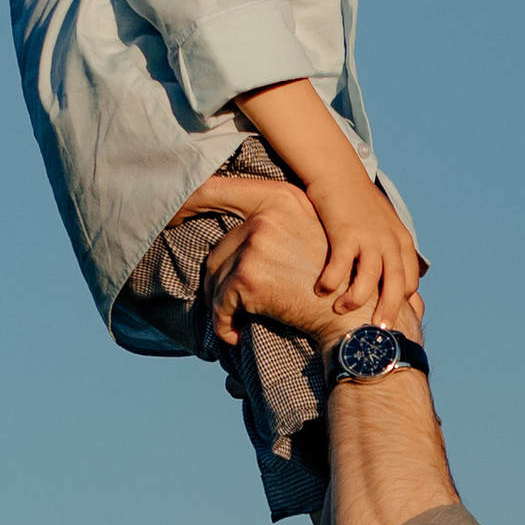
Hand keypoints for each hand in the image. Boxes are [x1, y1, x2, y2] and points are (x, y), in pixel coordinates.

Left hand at [171, 180, 335, 347]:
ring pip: (216, 277)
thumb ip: (273, 222)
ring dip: (224, 305)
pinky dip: (224, 324)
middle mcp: (266, 214)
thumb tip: (226, 229)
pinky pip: (220, 303)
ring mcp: (256, 242)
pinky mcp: (248, 275)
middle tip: (235, 306)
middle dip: (223, 281)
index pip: (217, 189)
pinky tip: (238, 335)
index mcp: (281, 197)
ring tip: (239, 322)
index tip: (170, 215)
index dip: (187, 200)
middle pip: (220, 247)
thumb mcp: (309, 233)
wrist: (354, 317)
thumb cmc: (334, 282)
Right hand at [309, 175, 424, 325]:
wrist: (338, 172)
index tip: (388, 318)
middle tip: (378, 332)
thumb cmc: (355, 203)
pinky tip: (321, 290)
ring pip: (369, 279)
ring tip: (341, 310)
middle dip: (388, 311)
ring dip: (356, 300)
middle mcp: (389, 241)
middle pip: (396, 285)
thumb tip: (385, 280)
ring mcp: (369, 236)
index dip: (401, 302)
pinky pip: (340, 265)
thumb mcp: (380, 225)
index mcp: (401, 241)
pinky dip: (332, 281)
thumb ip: (386, 250)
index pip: (409, 281)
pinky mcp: (346, 232)